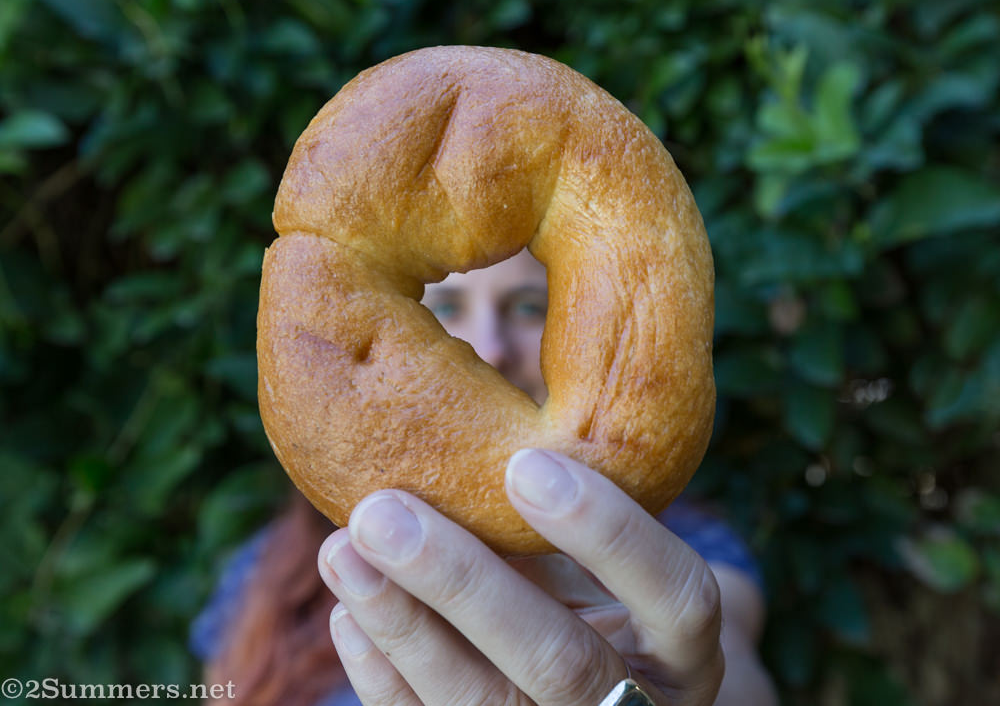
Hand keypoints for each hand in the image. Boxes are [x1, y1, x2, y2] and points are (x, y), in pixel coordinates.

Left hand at [317, 448, 724, 704]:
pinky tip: (349, 611)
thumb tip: (472, 424)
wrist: (615, 684)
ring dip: (401, 623)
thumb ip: (575, 517)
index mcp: (684, 646)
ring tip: (344, 548)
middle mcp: (637, 704)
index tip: (524, 462)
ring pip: (483, 703)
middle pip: (557, 660)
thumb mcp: (618, 557)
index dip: (607, 530)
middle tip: (382, 511)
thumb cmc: (612, 595)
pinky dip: (382, 672)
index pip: (676, 595)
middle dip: (460, 583)